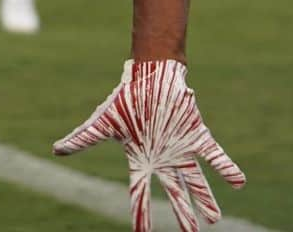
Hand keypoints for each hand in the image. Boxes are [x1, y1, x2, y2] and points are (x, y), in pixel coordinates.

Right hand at [53, 60, 244, 231]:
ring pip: (196, 180)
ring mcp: (181, 149)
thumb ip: (82, 138)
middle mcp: (164, 159)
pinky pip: (213, 155)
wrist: (148, 75)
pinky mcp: (196, 136)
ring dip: (206, 199)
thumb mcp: (102, 122)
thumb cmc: (125, 99)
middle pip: (173, 193)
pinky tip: (237, 182)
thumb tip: (56, 149)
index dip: (141, 214)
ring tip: (214, 218)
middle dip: (182, 214)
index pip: (140, 193)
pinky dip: (226, 169)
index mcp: (142, 159)